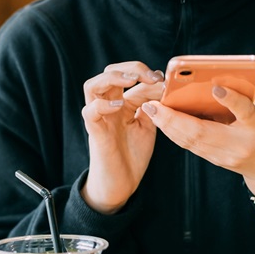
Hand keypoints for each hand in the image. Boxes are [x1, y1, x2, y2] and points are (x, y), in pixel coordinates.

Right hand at [81, 61, 164, 212]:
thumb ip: (152, 106)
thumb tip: (160, 86)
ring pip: (92, 86)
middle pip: (109, 73)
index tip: (165, 80)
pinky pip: (90, 112)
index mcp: (122, 103)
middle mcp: (108, 106)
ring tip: (132, 81)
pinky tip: (120, 104)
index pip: (129, 77)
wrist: (122, 184)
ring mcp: (100, 118)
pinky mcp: (95, 132)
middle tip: (152, 77)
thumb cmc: (133, 156)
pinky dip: (103, 104)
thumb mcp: (148, 126)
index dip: (147, 74)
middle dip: (131, 68)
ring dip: (113, 77)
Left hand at [143, 84, 254, 194]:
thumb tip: (219, 70)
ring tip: (151, 110)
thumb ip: (248, 88)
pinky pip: (191, 145)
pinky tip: (161, 120)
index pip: (245, 112)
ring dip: (168, 126)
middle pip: (204, 131)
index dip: (231, 100)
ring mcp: (226, 156)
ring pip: (192, 141)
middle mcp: (240, 144)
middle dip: (175, 118)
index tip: (216, 88)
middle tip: (154, 104)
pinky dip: (174, 132)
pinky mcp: (216, 161)